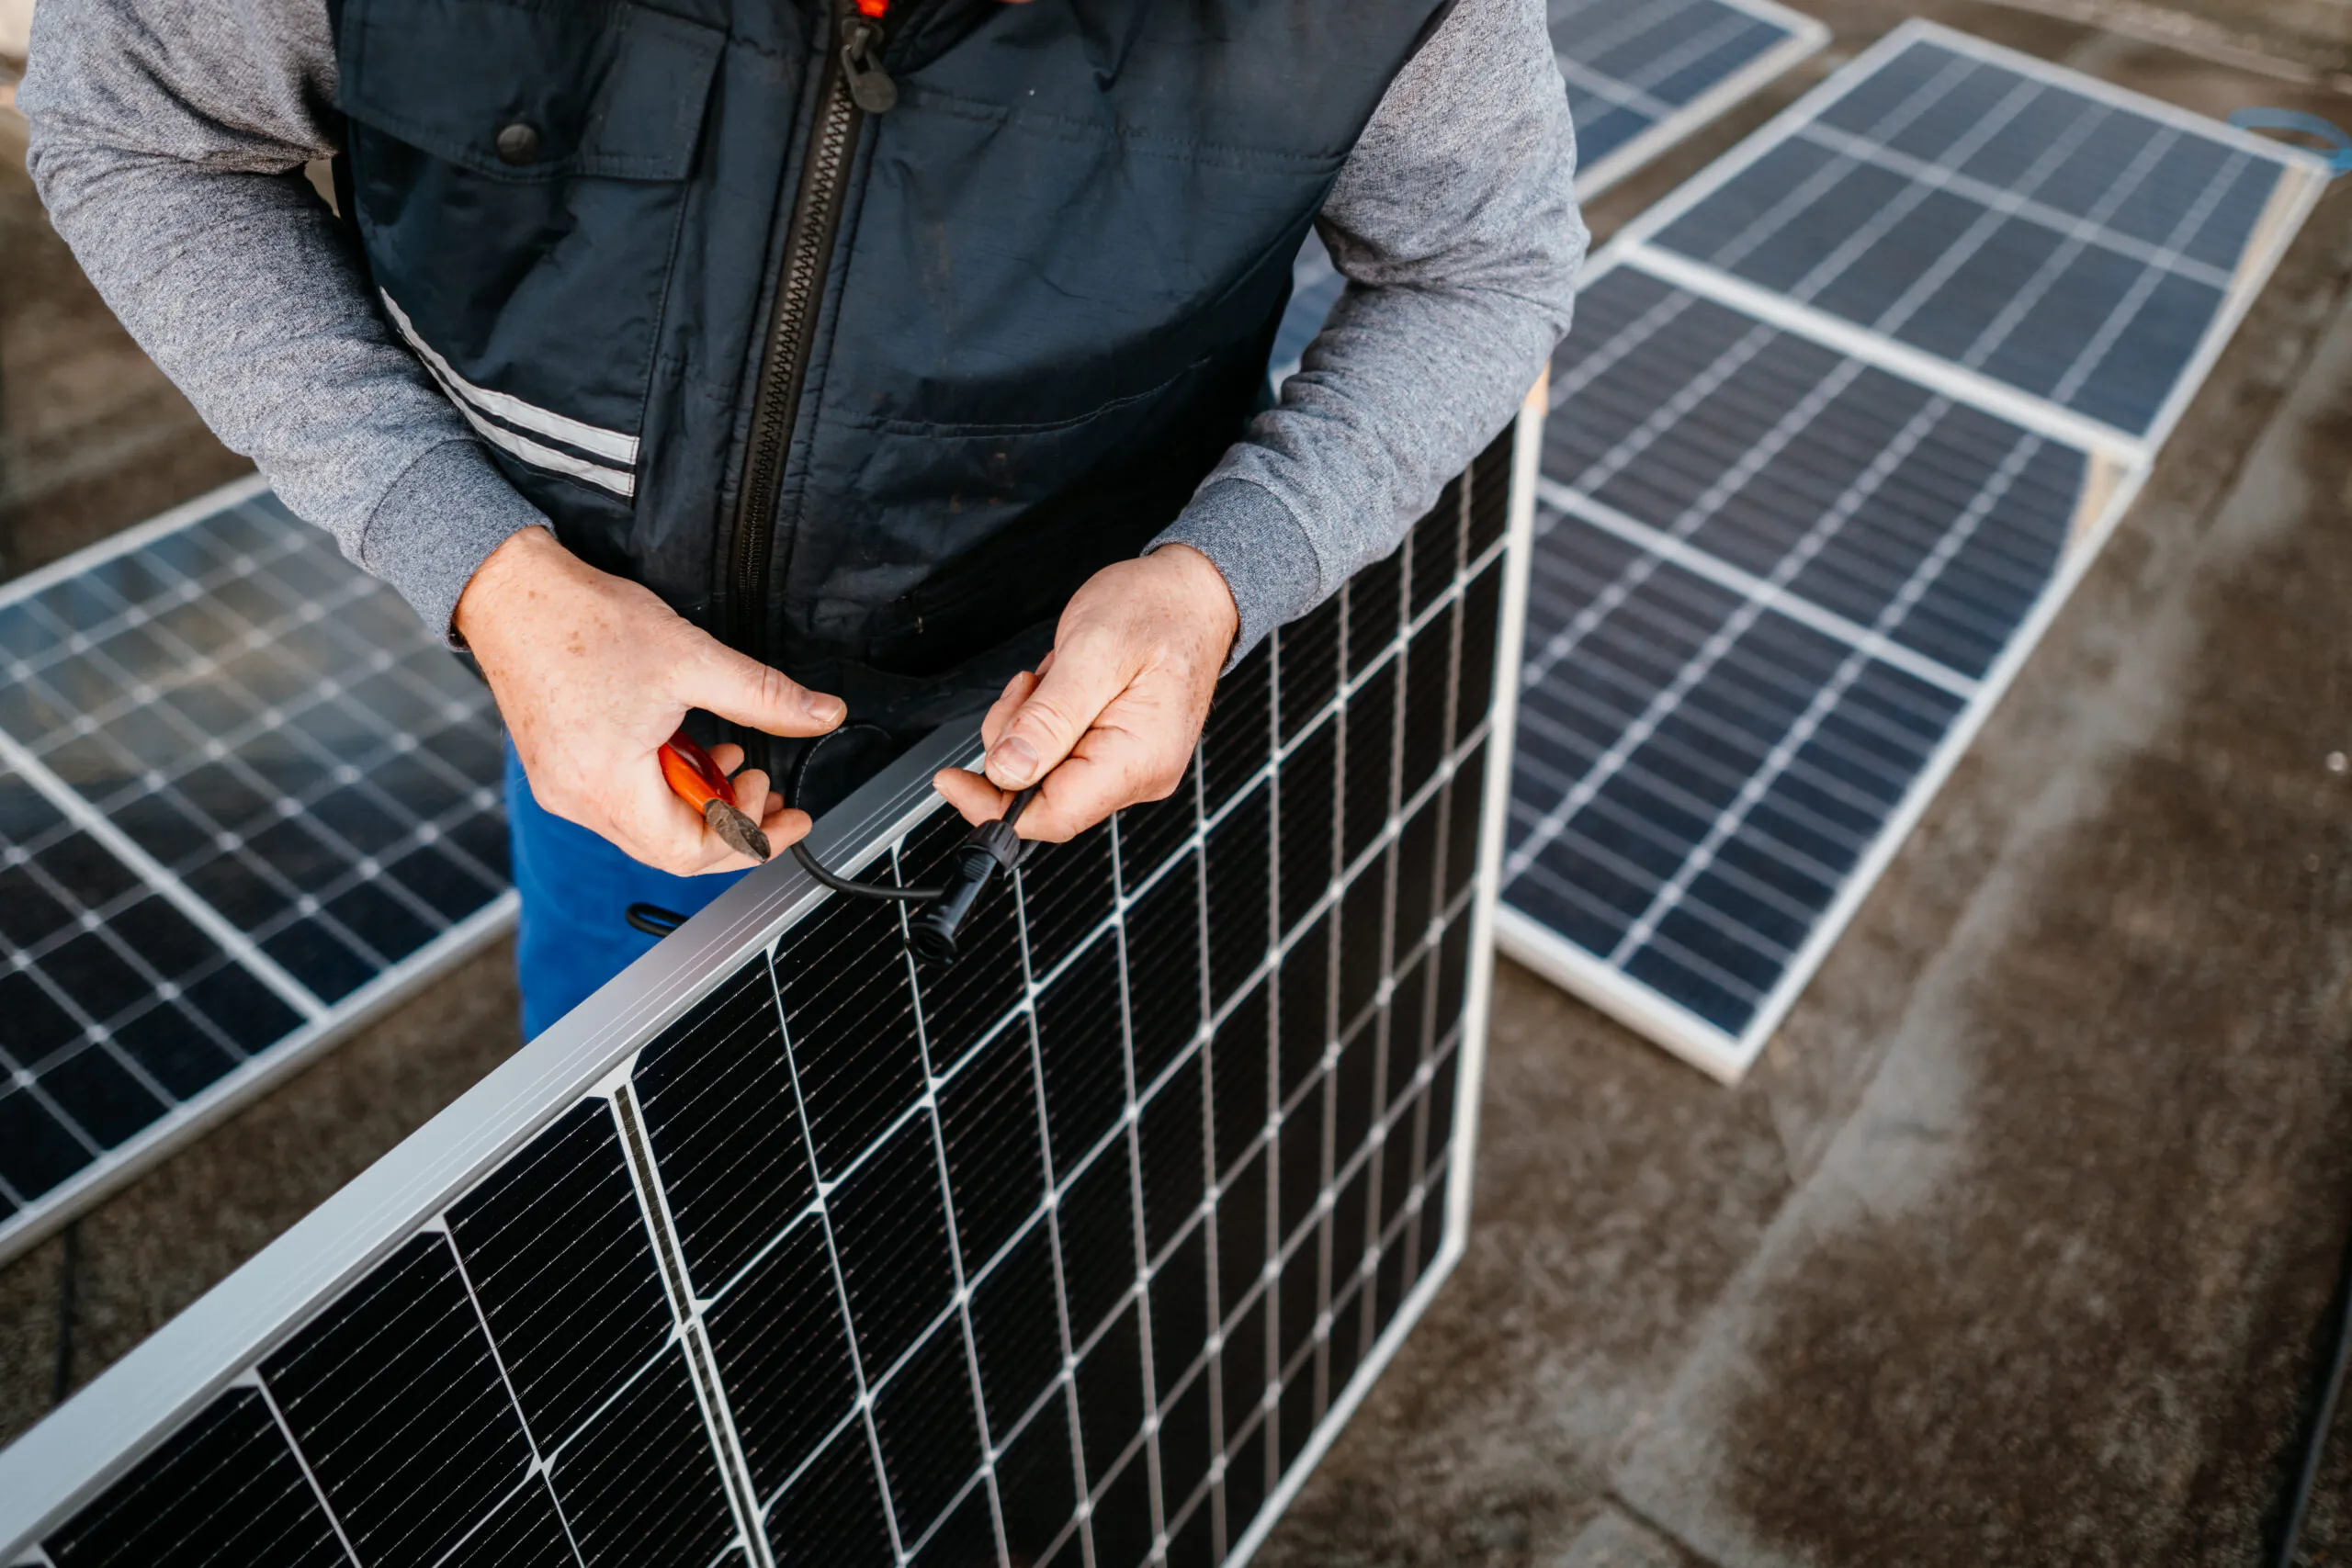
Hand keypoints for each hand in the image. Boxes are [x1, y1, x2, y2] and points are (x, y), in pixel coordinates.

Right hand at [455, 528, 844, 873]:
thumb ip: (764, 696)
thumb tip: (823, 714)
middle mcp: (576, 798)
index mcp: (606, 783)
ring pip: (648, 828)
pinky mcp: (558, 768)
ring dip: (701, 805)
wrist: (509, 590)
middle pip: (670, 851)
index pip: (689, 852)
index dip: (747, 839)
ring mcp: (562, 786)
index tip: (784, 811)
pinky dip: (667, 789)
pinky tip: (693, 751)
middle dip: (732, 828)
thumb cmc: (581, 620)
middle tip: (773, 796)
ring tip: (738, 762)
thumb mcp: (691, 657)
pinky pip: (623, 802)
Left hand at [933, 544, 1237, 841]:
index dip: (992, 806)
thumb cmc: (1157, 610)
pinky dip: (1044, 722)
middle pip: (1043, 796)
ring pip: (1046, 774)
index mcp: (1138, 758)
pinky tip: (1060, 685)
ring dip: (1028, 727)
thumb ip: (1049, 717)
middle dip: (1013, 747)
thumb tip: (1008, 773)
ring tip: (1050, 677)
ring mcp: (1131, 767)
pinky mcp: (1120, 753)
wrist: (1193, 593)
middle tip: (1027, 687)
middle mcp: (1139, 775)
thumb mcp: (1094, 650)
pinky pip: (1062, 755)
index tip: (951, 779)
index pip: (1052, 817)